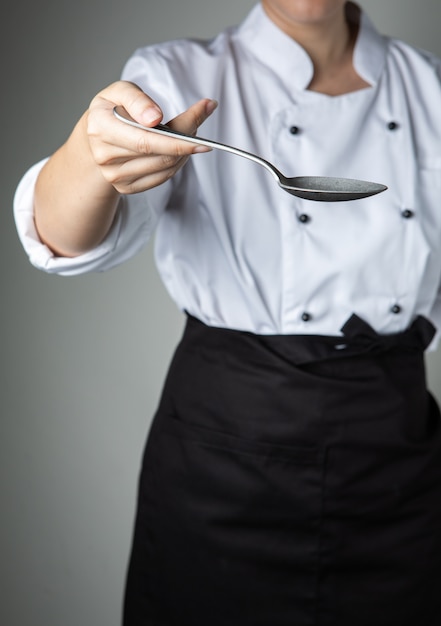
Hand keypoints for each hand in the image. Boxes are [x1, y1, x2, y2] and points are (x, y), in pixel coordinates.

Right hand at [86, 80, 217, 193]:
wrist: (96, 136)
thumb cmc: (113, 109)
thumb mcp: (120, 91)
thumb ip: (137, 99)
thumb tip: (155, 118)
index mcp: (101, 128)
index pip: (145, 141)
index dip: (175, 139)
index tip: (199, 128)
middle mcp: (105, 156)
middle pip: (160, 156)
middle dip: (186, 141)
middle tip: (199, 121)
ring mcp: (115, 176)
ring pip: (165, 167)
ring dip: (184, 151)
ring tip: (186, 133)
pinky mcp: (126, 188)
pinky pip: (163, 177)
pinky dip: (177, 162)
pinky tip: (178, 149)